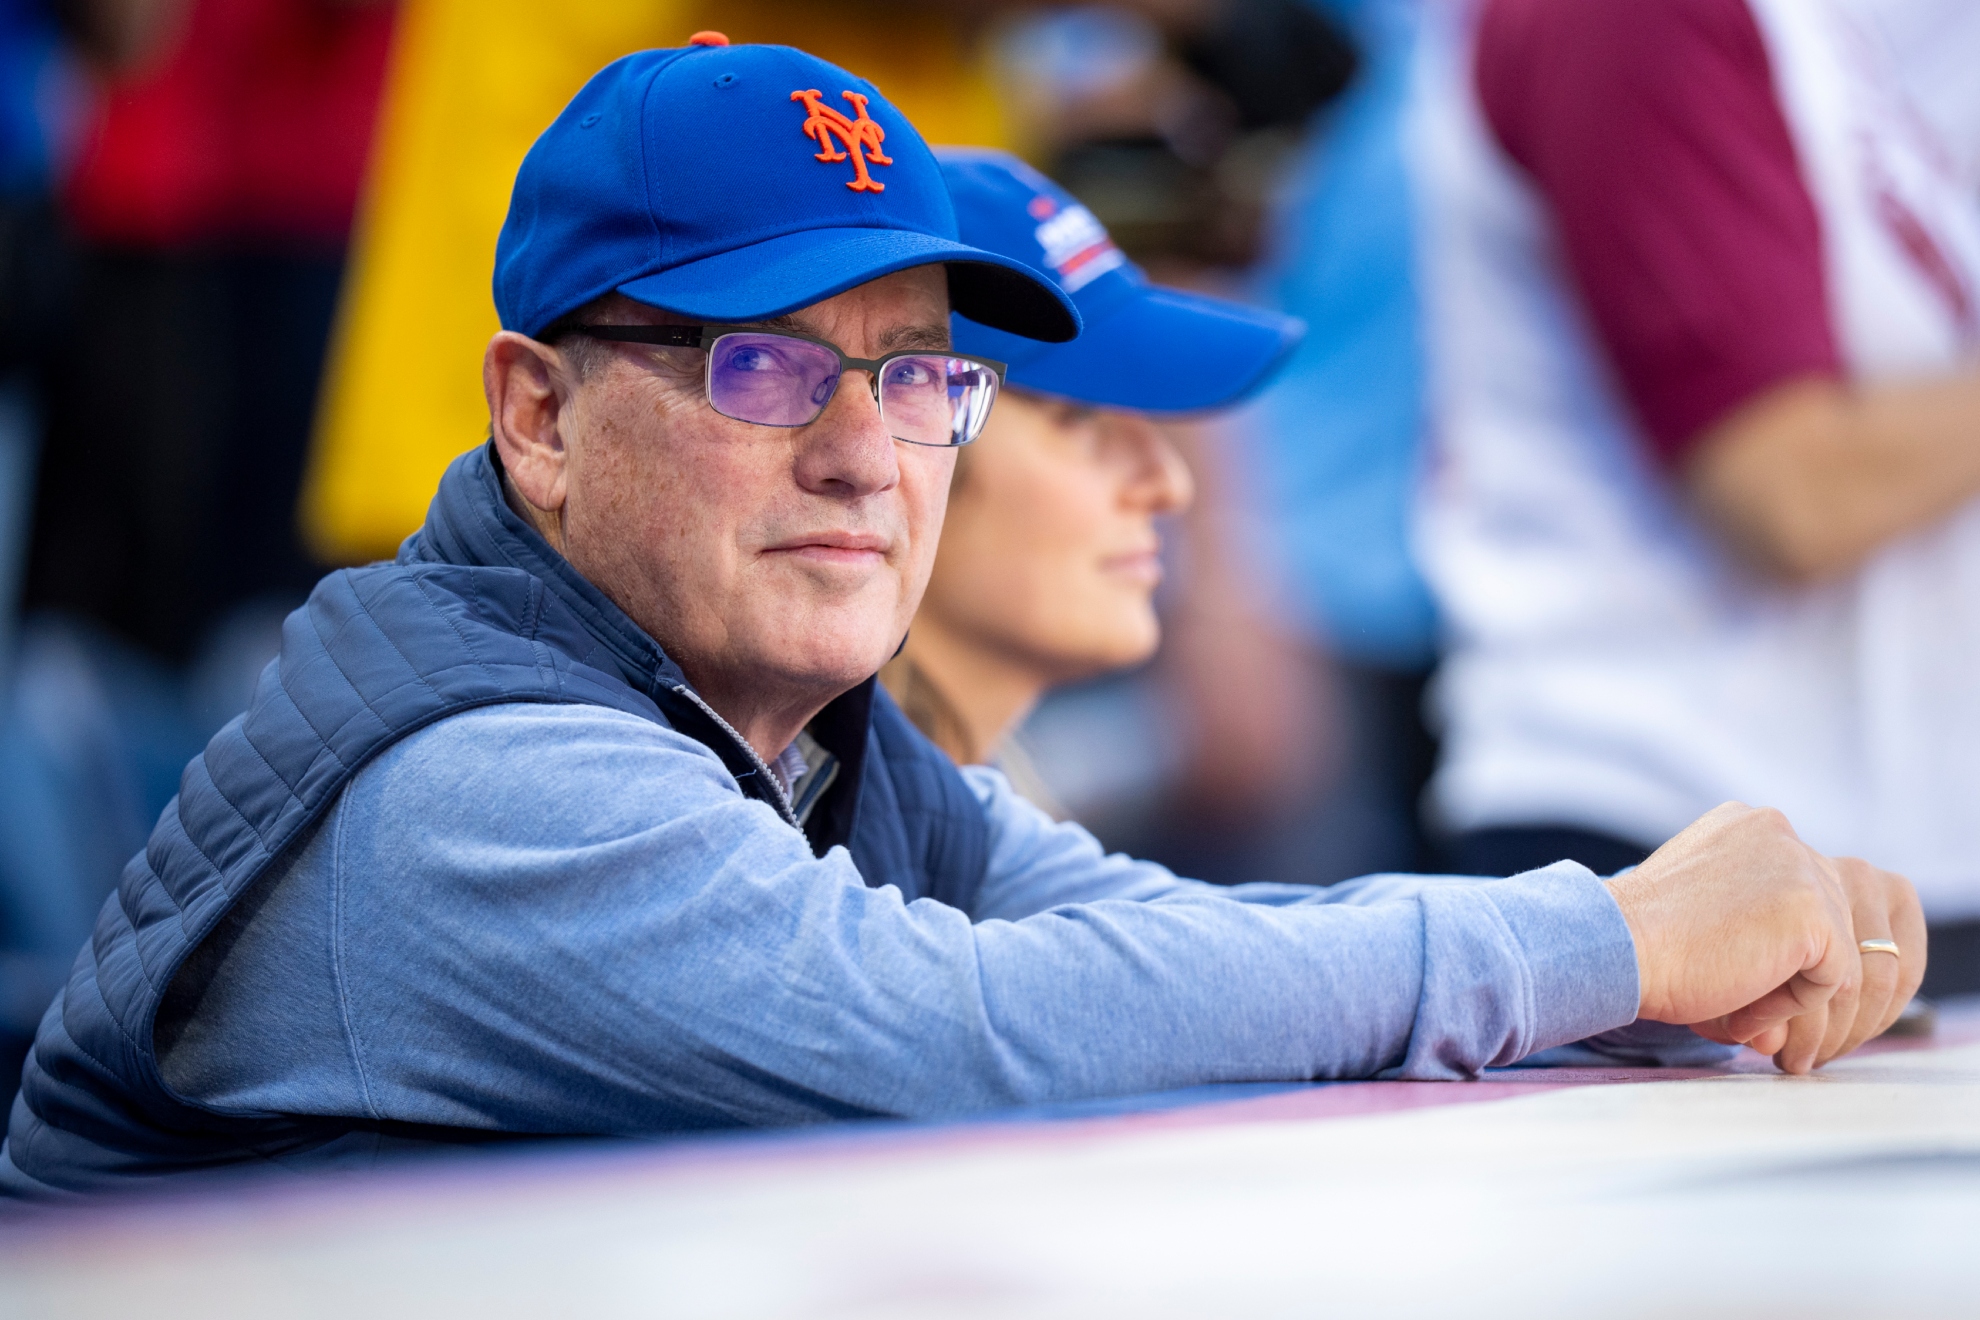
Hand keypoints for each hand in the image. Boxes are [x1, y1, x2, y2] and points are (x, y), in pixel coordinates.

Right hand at [1605, 803, 1925, 1072]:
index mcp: (1752, 827)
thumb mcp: (1712, 908)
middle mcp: (1781, 834)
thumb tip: (1818, 978)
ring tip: (1761, 1036)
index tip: (1766, 991)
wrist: (1615, 949)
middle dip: (1811, 982)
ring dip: (1801, 1003)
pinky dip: (1792, 1009)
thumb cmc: (1645, 944)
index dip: (1794, 951)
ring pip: (1840, 955)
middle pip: (1835, 920)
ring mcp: (1801, 869)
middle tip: (1782, 1033)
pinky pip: (1833, 980)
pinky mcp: (1813, 914)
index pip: (1809, 891)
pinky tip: (1742, 1015)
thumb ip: (1761, 919)